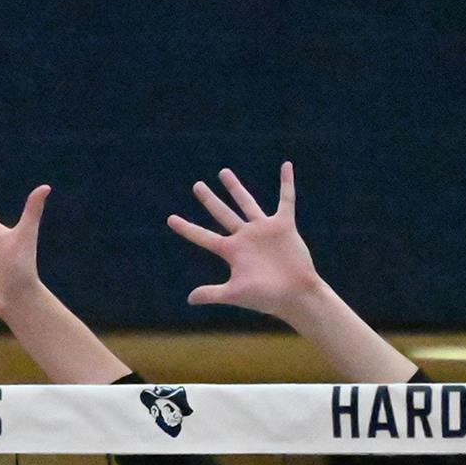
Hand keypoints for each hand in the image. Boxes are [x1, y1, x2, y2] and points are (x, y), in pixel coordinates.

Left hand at [167, 163, 320, 319]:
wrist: (295, 295)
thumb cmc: (266, 298)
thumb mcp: (235, 294)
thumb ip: (212, 293)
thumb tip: (189, 299)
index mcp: (232, 252)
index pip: (204, 237)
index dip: (187, 229)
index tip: (170, 219)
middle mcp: (245, 238)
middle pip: (222, 214)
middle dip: (209, 200)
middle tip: (197, 186)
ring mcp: (263, 230)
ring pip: (247, 203)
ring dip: (235, 188)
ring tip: (223, 172)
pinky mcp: (284, 226)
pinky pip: (286, 200)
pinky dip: (286, 183)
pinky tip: (286, 165)